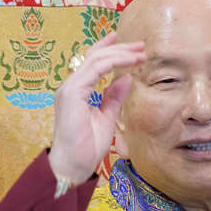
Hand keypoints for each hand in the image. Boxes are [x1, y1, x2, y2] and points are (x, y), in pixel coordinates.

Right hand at [48, 32, 146, 183]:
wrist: (73, 166)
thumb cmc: (86, 147)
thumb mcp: (106, 117)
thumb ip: (114, 98)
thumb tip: (126, 78)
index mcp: (76, 91)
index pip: (92, 62)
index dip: (109, 49)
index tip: (128, 44)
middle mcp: (70, 86)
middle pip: (94, 57)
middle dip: (118, 48)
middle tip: (141, 45)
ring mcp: (69, 88)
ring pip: (95, 59)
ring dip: (119, 53)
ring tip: (139, 52)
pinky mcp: (72, 93)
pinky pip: (95, 70)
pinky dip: (113, 63)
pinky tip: (129, 63)